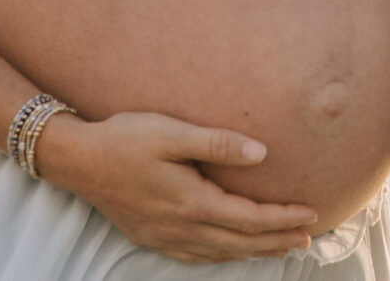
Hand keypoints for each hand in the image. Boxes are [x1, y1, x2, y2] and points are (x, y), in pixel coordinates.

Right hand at [31, 111, 317, 262]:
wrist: (78, 159)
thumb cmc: (125, 138)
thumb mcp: (172, 133)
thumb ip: (218, 144)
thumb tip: (261, 154)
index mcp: (191, 202)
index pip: (249, 218)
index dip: (282, 218)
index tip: (311, 214)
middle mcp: (181, 227)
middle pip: (240, 242)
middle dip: (276, 241)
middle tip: (307, 239)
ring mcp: (164, 236)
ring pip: (220, 252)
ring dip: (254, 251)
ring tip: (280, 248)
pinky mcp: (151, 236)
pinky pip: (196, 256)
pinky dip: (222, 256)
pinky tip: (228, 252)